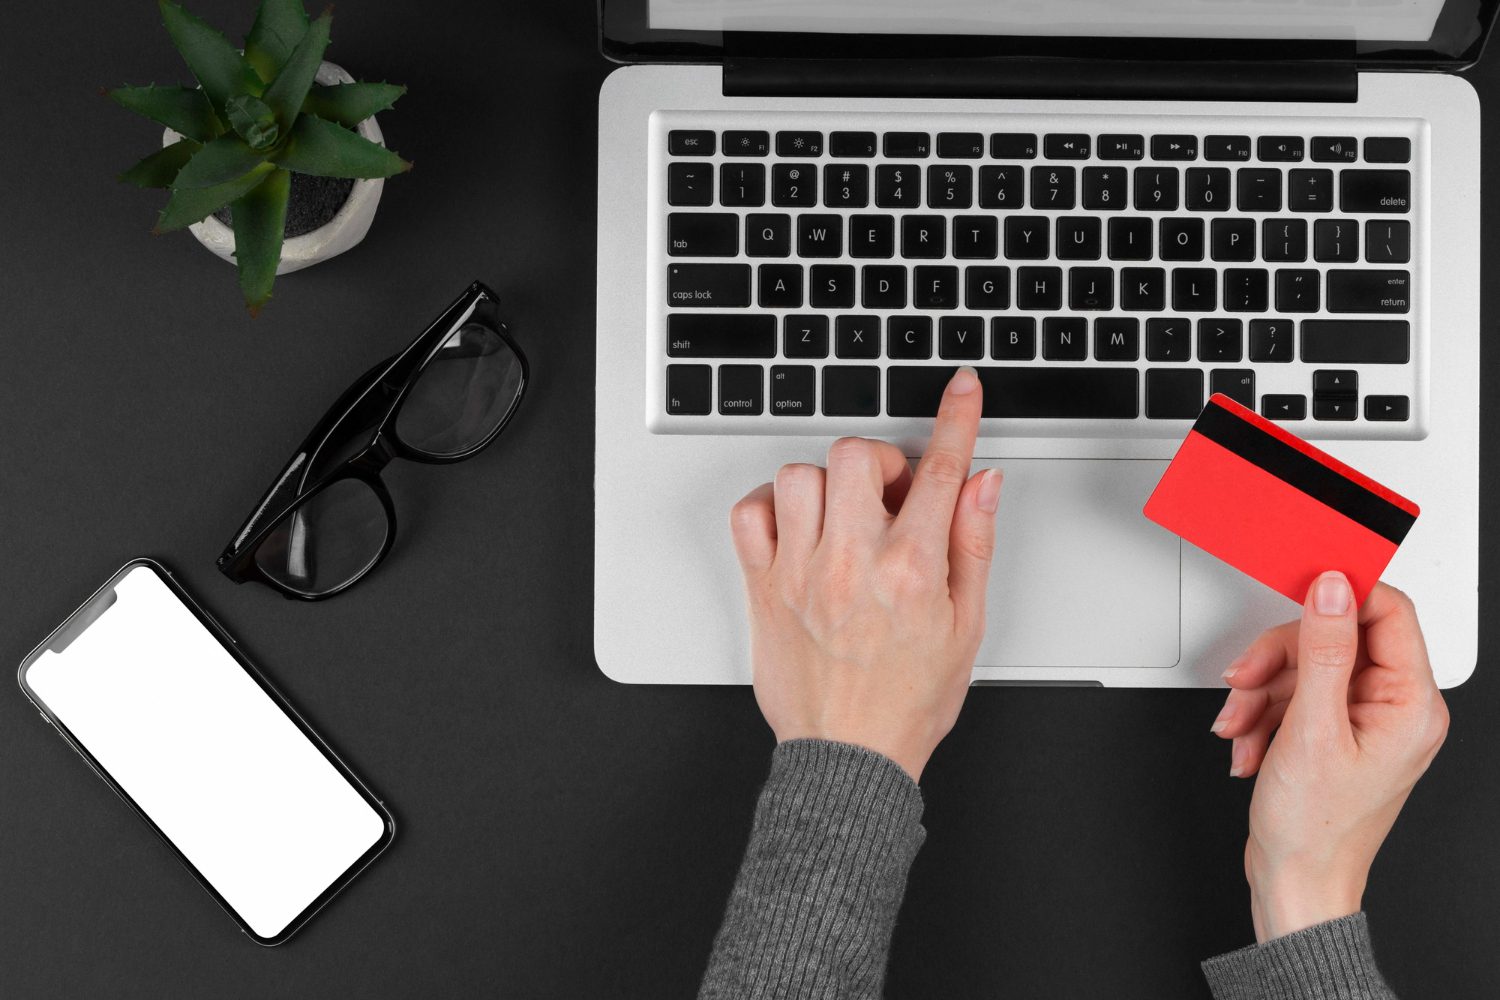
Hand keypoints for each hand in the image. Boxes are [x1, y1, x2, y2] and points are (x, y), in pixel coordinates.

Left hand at [728, 368, 1001, 781]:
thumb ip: (974, 544)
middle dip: (878, 462)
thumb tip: (982, 483)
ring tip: (843, 518)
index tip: (961, 389)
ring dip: (826, 485)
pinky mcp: (762, 587)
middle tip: (888, 496)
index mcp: (911, 570)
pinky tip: (799, 530)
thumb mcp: (967, 626)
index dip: (956, 419)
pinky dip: (771, 508)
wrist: (849, 756)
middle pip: (855, 455)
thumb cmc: (908, 701)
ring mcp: (800, 572)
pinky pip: (750, 513)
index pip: (938, 471)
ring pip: (800, 476)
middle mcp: (852, 563)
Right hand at [1210, 573, 1448, 940]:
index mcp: (1411, 704)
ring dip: (1260, 692)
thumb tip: (1332, 591)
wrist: (1294, 883)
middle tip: (1247, 681)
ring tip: (1242, 728)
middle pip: (1333, 637)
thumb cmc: (1315, 829)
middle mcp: (1395, 707)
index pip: (1388, 613)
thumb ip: (1323, 651)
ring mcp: (1363, 720)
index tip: (1297, 595)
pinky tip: (1252, 743)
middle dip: (1278, 658)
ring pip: (1304, 665)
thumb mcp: (1312, 729)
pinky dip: (1262, 713)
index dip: (1339, 597)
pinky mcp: (1334, 730)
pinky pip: (1293, 693)